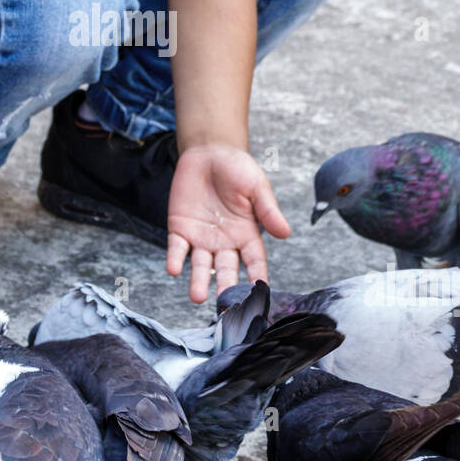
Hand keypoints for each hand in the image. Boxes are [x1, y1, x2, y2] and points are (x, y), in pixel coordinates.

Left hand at [166, 144, 290, 303]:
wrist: (209, 152)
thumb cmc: (238, 169)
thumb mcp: (257, 187)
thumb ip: (268, 210)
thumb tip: (286, 233)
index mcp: (247, 234)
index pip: (254, 261)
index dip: (257, 277)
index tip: (260, 294)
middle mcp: (224, 242)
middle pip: (225, 269)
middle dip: (225, 287)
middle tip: (225, 308)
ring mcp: (201, 238)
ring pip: (200, 265)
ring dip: (198, 281)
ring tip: (197, 297)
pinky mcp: (180, 229)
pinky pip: (177, 248)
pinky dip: (175, 258)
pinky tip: (174, 269)